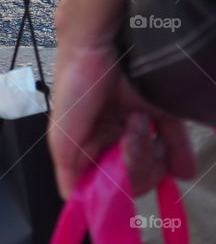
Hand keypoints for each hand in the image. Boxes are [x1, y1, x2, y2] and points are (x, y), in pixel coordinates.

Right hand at [47, 25, 196, 198]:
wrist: (100, 41)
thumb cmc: (75, 82)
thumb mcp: (62, 131)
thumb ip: (67, 165)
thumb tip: (73, 201)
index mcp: (86, 144)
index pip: (101, 181)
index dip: (111, 187)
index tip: (117, 183)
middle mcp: (110, 136)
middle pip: (130, 174)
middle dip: (134, 161)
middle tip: (129, 137)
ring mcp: (135, 124)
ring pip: (153, 160)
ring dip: (152, 150)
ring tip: (140, 121)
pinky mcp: (159, 110)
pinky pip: (175, 143)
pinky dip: (180, 156)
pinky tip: (181, 165)